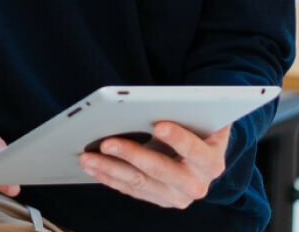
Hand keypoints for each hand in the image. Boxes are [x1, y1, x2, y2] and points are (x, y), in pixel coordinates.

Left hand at [79, 122, 229, 208]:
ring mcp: (174, 196)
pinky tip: (91, 166)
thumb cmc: (200, 128)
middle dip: (131, 155)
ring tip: (87, 156)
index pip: (194, 150)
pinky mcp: (157, 199)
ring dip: (110, 168)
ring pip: (138, 183)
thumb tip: (172, 99)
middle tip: (106, 142)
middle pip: (159, 170)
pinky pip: (129, 189)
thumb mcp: (205, 118)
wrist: (203, 156)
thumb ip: (194, 109)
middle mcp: (195, 185)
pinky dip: (108, 177)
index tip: (159, 125)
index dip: (178, 138)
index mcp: (210, 162)